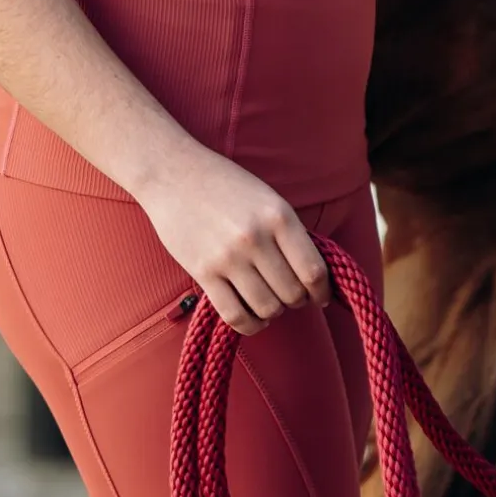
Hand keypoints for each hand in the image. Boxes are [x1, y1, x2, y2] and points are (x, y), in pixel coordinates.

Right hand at [136, 140, 330, 334]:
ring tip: (270, 303)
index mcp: (278, 215)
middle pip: (292, 293)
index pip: (313, 271)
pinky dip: (250, 324)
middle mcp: (256, 238)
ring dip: (274, 312)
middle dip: (297, 301)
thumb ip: (289, 232)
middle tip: (292, 297)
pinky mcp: (203, 273)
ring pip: (267, 308)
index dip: (321, 291)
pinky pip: (235, 315)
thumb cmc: (225, 183)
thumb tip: (312, 274)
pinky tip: (253, 316)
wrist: (173, 173)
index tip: (320, 297)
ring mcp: (229, 257)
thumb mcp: (267, 198)